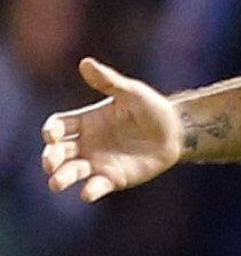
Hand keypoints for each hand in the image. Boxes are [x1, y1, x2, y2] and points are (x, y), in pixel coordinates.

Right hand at [40, 58, 183, 201]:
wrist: (176, 131)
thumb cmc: (151, 108)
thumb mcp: (131, 92)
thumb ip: (108, 81)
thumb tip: (85, 63)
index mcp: (85, 121)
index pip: (57, 126)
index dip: (50, 131)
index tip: (51, 134)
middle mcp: (86, 144)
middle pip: (58, 152)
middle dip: (50, 158)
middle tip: (50, 164)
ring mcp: (97, 162)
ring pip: (71, 172)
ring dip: (62, 178)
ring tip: (56, 183)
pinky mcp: (113, 178)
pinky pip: (96, 186)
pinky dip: (90, 191)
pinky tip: (87, 192)